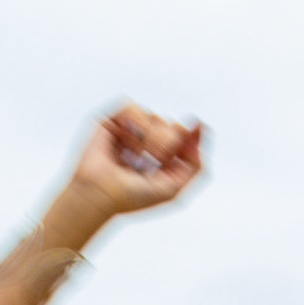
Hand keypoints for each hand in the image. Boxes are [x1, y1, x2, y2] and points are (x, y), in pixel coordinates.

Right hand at [69, 104, 203, 217]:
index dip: (188, 139)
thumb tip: (201, 128)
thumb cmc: (131, 197)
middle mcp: (145, 143)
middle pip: (173, 126)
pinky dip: (135, 126)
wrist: (102, 195)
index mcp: (160, 159)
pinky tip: (129, 144)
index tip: (184, 147)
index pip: (184, 138)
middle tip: (158, 158)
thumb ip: (195, 165)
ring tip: (142, 155)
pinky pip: (133, 108)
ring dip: (153, 137)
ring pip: (155, 117)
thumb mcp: (174, 188)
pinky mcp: (110, 120)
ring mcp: (128, 131)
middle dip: (170, 142)